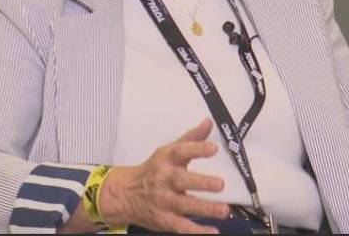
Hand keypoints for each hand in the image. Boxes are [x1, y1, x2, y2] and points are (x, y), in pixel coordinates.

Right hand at [100, 118, 229, 233]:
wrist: (124, 194)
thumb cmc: (153, 171)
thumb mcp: (169, 151)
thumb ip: (192, 138)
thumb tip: (209, 123)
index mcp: (166, 160)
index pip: (181, 151)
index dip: (197, 149)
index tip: (213, 149)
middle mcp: (164, 180)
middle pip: (182, 181)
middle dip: (201, 183)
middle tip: (220, 184)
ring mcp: (163, 201)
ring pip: (184, 206)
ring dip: (205, 209)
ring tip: (224, 210)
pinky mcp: (164, 220)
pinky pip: (181, 227)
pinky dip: (196, 231)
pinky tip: (212, 231)